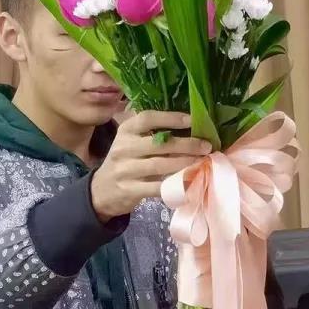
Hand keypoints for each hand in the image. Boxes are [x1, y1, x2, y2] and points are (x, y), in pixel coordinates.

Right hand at [90, 111, 211, 219]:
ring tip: (202, 161)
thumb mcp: (131, 142)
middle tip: (207, 146)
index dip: (170, 118)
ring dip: (184, 163)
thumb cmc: (126, 161)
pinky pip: (157, 187)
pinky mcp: (129, 190)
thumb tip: (191, 127)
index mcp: (126, 131)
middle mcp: (123, 148)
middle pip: (159, 143)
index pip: (147, 118)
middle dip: (186, 144)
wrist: (102, 190)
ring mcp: (125, 170)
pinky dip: (175, 185)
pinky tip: (190, 182)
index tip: (192, 120)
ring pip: (160, 165)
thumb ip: (153, 134)